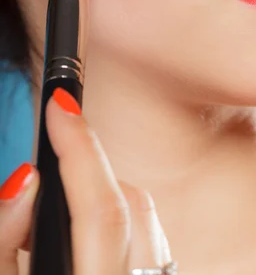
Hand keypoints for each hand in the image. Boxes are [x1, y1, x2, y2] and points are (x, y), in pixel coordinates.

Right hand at [0, 88, 171, 274]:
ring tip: (62, 219)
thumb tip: (25, 178)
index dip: (79, 148)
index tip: (59, 104)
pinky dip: (124, 221)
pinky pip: (154, 237)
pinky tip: (93, 239)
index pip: (100, 209)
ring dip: (107, 197)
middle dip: (88, 170)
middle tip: (49, 168)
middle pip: (130, 202)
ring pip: (146, 214)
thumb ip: (5, 238)